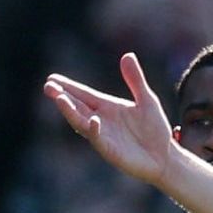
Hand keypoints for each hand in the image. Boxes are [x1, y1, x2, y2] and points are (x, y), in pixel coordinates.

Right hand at [41, 51, 191, 187]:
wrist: (165, 157)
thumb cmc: (154, 129)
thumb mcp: (147, 100)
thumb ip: (135, 80)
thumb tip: (127, 55)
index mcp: (107, 107)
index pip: (84, 94)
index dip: (69, 87)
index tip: (52, 78)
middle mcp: (100, 120)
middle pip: (77, 106)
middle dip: (62, 97)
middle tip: (48, 86)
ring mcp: (103, 135)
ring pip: (81, 122)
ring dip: (70, 111)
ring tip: (59, 98)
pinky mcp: (109, 150)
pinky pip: (98, 139)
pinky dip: (94, 130)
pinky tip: (93, 120)